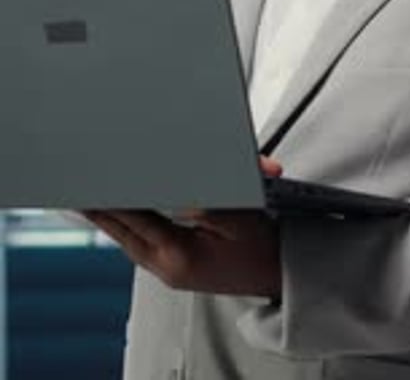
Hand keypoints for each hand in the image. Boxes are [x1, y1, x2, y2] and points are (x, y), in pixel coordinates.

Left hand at [82, 156, 282, 298]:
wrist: (280, 275)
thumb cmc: (264, 245)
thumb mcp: (237, 214)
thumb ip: (202, 198)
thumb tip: (177, 186)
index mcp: (180, 254)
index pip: (134, 218)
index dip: (112, 198)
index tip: (93, 183)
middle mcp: (169, 267)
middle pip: (123, 232)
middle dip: (101, 209)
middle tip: (79, 189)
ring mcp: (170, 273)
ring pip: (129, 241)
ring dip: (112, 219)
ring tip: (91, 200)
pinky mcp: (175, 271)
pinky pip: (142, 247)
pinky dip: (129, 228)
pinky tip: (121, 216)